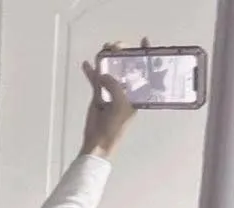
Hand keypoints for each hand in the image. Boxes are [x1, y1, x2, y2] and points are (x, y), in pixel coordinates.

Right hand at [80, 37, 146, 158]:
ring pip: (110, 71)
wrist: (99, 141)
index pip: (145, 69)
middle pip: (125, 66)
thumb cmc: (116, 125)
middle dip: (122, 53)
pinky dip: (91, 72)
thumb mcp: (120, 104)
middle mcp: (127, 89)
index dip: (146, 54)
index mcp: (138, 92)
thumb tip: (103, 74)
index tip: (143, 41)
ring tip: (103, 49)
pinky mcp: (98, 96)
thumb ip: (114, 86)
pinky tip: (87, 64)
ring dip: (107, 59)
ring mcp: (112, 92)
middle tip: (117, 45)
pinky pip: (95, 80)